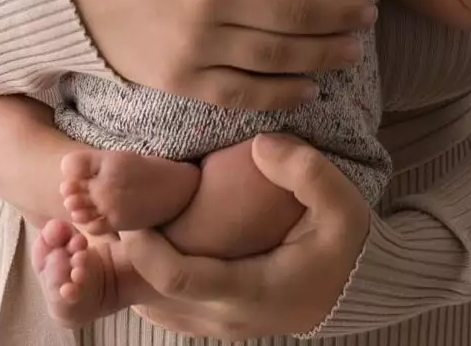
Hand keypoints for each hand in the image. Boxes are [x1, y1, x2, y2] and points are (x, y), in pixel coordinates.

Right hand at [65, 0, 377, 111]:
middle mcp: (207, 0)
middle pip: (296, 10)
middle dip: (341, 12)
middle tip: (367, 11)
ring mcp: (194, 45)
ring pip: (278, 55)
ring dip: (323, 54)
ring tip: (351, 49)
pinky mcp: (179, 80)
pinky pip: (243, 93)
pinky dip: (282, 94)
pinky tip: (308, 88)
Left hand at [120, 134, 370, 338]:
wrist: (361, 288)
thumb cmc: (348, 245)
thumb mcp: (341, 203)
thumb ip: (304, 171)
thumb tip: (260, 145)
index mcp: (252, 290)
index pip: (178, 278)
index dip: (144, 247)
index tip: (130, 212)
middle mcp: (228, 317)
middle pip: (153, 295)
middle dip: (126, 256)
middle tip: (110, 213)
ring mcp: (220, 326)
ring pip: (155, 306)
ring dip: (132, 271)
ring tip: (121, 225)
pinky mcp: (217, 323)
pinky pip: (167, 309)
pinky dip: (146, 281)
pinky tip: (144, 246)